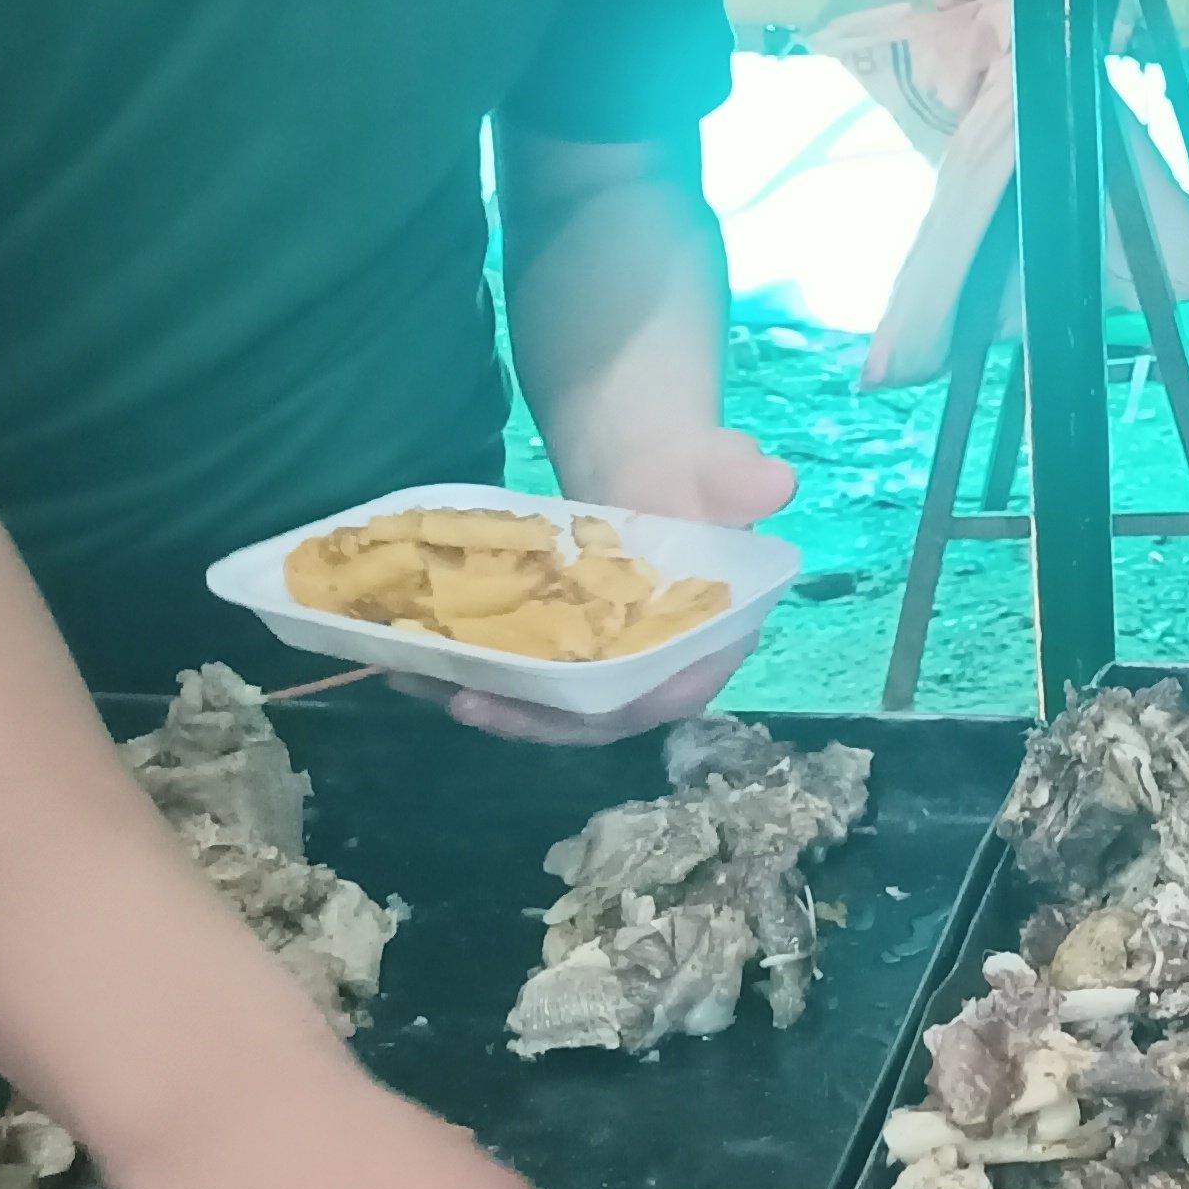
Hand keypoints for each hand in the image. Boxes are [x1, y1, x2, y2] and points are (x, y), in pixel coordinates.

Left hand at [419, 430, 800, 747]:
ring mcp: (610, 672)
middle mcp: (661, 671)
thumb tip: (771, 480)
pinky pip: (524, 687)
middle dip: (535, 720)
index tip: (565, 706)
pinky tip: (417, 665)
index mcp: (712, 641)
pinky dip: (475, 680)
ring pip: (553, 711)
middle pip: (600, 716)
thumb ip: (738, 480)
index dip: (619, 708)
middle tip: (469, 701)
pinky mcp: (568, 662)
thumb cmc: (689, 474)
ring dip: (492, 706)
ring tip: (429, 686)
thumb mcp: (715, 468)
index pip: (670, 693)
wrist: (651, 469)